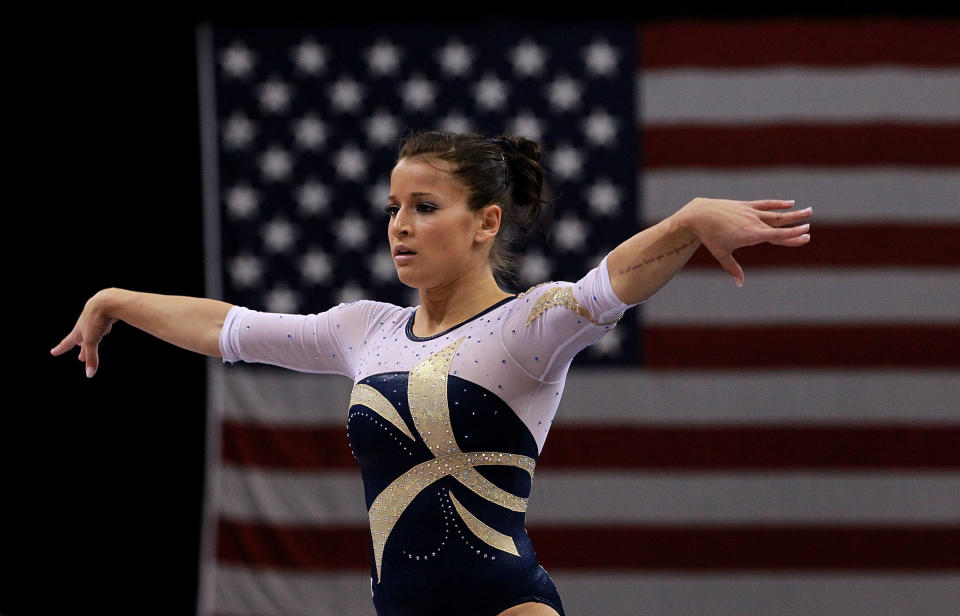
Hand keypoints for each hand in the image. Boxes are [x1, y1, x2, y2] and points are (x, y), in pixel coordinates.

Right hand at [50, 289, 120, 377]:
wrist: (108, 300)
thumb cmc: (96, 319)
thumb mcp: (93, 340)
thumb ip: (91, 358)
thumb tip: (89, 375)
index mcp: (79, 331)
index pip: (67, 343)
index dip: (61, 349)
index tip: (53, 352)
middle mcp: (85, 324)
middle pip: (82, 340)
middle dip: (82, 349)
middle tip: (79, 358)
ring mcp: (95, 318)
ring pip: (92, 331)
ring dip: (91, 338)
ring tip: (90, 342)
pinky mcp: (106, 314)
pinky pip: (104, 323)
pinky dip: (104, 327)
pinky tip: (107, 326)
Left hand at [680, 198, 811, 286]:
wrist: (699, 215)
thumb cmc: (709, 237)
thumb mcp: (721, 254)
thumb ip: (733, 268)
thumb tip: (740, 284)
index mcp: (751, 235)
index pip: (777, 236)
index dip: (793, 236)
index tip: (806, 235)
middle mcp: (754, 222)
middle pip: (780, 224)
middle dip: (797, 223)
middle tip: (810, 224)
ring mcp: (751, 212)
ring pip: (776, 213)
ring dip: (793, 212)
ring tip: (808, 211)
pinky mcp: (746, 205)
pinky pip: (765, 204)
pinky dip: (778, 204)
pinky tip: (789, 203)